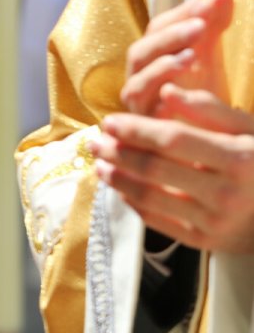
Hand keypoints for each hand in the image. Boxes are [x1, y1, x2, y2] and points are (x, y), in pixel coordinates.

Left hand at [91, 85, 253, 252]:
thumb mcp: (248, 129)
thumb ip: (208, 108)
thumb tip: (166, 90)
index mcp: (239, 160)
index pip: (173, 140)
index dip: (136, 130)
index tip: (109, 121)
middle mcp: (227, 194)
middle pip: (155, 169)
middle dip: (117, 153)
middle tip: (94, 142)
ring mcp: (215, 222)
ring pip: (150, 197)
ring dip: (117, 179)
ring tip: (99, 165)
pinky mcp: (204, 242)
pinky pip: (157, 222)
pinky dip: (132, 203)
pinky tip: (119, 188)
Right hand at [121, 0, 232, 114]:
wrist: (200, 139)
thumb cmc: (200, 98)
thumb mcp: (209, 57)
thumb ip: (214, 26)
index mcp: (153, 56)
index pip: (157, 29)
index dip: (180, 14)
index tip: (208, 3)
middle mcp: (140, 76)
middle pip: (142, 49)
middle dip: (170, 35)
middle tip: (201, 24)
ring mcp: (138, 101)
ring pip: (137, 77)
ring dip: (163, 63)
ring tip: (193, 55)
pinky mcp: (142, 125)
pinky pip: (142, 106)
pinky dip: (158, 91)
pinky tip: (181, 82)